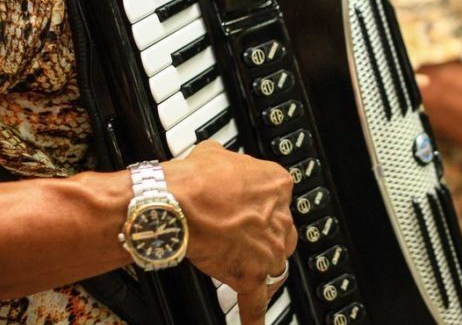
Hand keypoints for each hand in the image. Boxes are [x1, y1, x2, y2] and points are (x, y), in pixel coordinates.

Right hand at [164, 140, 296, 324]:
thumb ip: (225, 160)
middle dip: (266, 235)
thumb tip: (216, 159)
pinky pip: (256, 301)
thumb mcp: (214, 153)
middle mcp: (279, 218)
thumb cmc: (196, 180)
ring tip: (254, 270)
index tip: (249, 205)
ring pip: (277, 264)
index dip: (261, 202)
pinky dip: (254, 315)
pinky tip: (254, 322)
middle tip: (247, 235)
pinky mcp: (251, 275)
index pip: (279, 196)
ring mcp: (268, 249)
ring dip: (266, 267)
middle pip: (282, 232)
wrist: (179, 205)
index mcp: (276, 184)